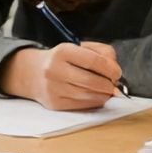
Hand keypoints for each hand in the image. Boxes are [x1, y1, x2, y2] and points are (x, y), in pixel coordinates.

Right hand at [0, 42, 121, 109]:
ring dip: (103, 94)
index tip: (118, 73)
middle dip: (108, 84)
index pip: (92, 61)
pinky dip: (94, 102)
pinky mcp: (54, 103)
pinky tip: (97, 96)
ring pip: (87, 95)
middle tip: (114, 84)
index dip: (110, 68)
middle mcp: (55, 70)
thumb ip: (102, 53)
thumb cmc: (63, 59)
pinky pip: (81, 105)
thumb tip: (115, 70)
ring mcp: (53, 88)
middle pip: (91, 81)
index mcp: (62, 51)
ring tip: (107, 90)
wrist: (33, 73)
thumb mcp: (80, 47)